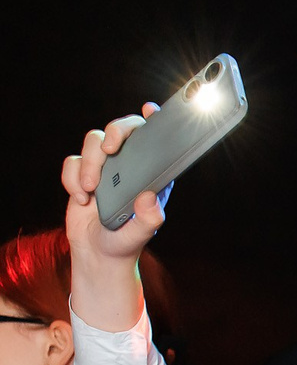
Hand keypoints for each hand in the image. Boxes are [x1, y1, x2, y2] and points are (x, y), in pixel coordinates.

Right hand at [62, 104, 167, 266]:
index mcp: (151, 173)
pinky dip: (72, 179)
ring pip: (93, 141)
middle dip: (115, 131)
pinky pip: (72, 162)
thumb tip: (149, 197)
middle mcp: (130, 164)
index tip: (150, 110)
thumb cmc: (126, 241)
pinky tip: (82, 200)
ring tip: (91, 190)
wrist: (99, 253)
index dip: (154, 122)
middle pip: (121, 130)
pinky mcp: (82, 173)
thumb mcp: (141, 234)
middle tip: (110, 148)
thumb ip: (149, 219)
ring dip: (90, 163)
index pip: (156, 140)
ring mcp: (105, 167)